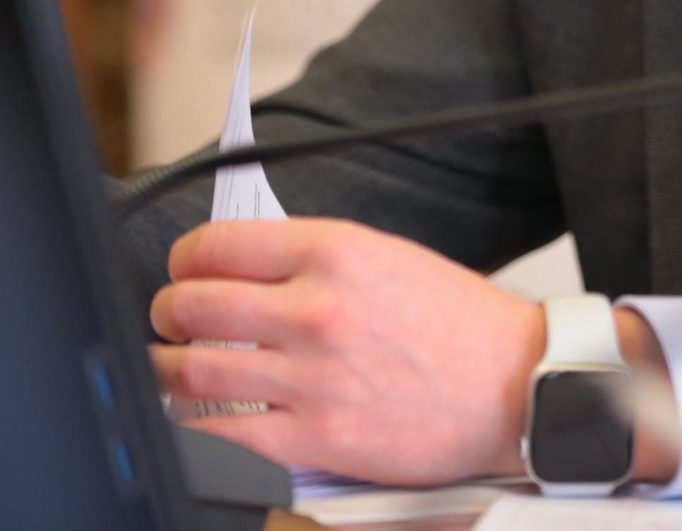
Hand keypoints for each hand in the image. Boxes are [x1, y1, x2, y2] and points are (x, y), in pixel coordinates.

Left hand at [149, 217, 541, 484]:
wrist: (515, 388)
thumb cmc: (460, 324)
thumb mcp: (387, 257)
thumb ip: (312, 258)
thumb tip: (242, 266)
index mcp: (335, 253)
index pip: (217, 245)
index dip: (185, 258)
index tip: (183, 269)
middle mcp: (316, 310)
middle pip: (192, 304)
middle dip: (167, 310)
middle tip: (169, 316)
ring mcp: (311, 378)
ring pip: (193, 368)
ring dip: (166, 364)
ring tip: (170, 363)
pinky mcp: (314, 438)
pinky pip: (221, 429)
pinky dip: (193, 419)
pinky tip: (194, 411)